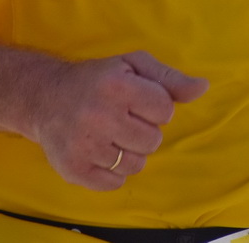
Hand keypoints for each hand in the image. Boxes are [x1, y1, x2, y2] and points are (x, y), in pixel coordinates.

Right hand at [26, 50, 206, 191]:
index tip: (137, 100)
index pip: (165, 111)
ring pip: (136, 164)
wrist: (45, 97)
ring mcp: (84, 145)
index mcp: (117, 86)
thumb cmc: (98, 79)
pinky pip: (115, 182)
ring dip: (129, 151)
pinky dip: (113, 171)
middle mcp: (99, 116)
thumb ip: (169, 78)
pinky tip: (100, 151)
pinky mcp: (73, 169)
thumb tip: (203, 87)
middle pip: (153, 141)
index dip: (156, 106)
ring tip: (110, 134)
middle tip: (123, 118)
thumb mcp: (133, 65)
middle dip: (143, 130)